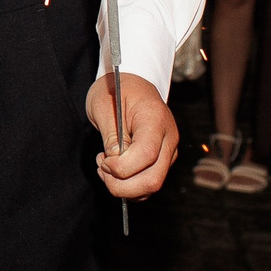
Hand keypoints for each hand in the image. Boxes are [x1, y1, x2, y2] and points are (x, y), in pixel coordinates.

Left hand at [90, 72, 177, 200]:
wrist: (132, 83)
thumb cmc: (118, 90)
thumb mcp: (104, 106)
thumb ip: (111, 137)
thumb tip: (114, 163)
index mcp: (156, 119)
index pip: (146, 155)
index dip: (121, 167)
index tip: (102, 160)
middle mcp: (169, 138)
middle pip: (153, 179)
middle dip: (122, 185)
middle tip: (102, 168)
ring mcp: (169, 151)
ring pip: (151, 185)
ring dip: (124, 187)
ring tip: (105, 167)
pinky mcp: (163, 160)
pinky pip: (148, 183)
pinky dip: (130, 186)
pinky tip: (115, 170)